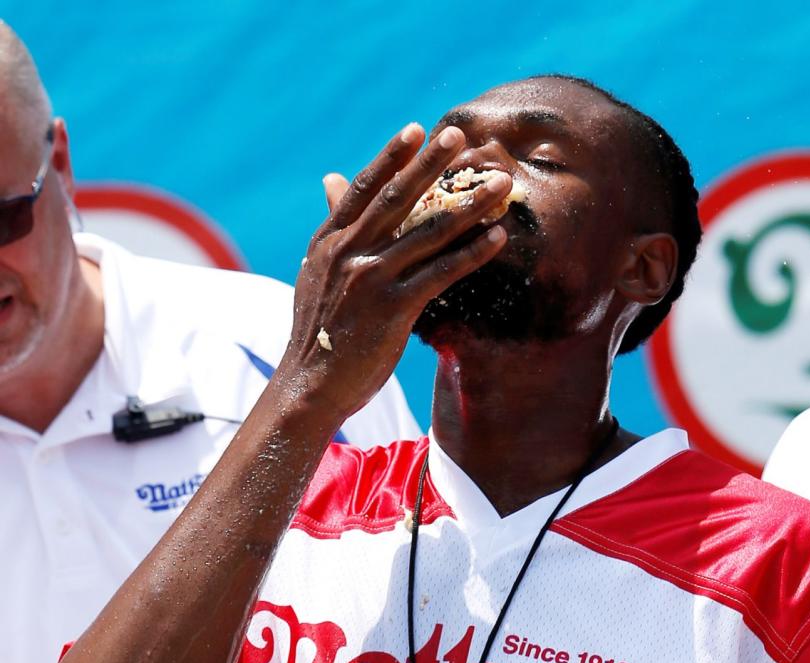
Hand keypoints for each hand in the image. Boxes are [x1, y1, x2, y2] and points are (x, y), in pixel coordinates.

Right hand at [273, 123, 510, 420]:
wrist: (310, 385)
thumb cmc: (318, 335)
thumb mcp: (315, 273)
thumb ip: (332, 229)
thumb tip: (332, 179)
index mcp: (329, 241)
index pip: (364, 189)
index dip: (391, 158)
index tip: (416, 131)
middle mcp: (349, 252)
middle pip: (399, 198)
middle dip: (432, 165)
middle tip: (461, 137)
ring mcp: (372, 278)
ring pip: (429, 231)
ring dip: (470, 204)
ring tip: (499, 183)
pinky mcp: (394, 308)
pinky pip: (441, 272)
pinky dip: (472, 252)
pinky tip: (497, 237)